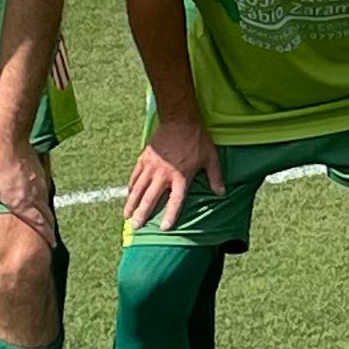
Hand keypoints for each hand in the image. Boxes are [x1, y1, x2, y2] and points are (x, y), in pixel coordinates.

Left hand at [0, 137, 58, 242]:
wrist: (9, 138)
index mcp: (20, 202)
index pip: (38, 223)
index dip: (46, 235)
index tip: (52, 245)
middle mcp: (33, 195)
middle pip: (46, 216)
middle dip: (49, 228)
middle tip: (51, 239)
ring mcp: (38, 183)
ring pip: (46, 203)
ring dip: (47, 214)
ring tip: (46, 221)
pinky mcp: (38, 172)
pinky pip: (44, 190)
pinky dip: (43, 199)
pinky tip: (39, 198)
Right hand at [126, 115, 224, 234]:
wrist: (179, 120)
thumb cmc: (197, 139)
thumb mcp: (210, 157)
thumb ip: (215, 177)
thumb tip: (222, 193)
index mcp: (181, 176)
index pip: (175, 201)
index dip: (170, 215)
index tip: (164, 228)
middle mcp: (164, 174)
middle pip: (151, 198)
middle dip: (142, 214)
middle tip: (136, 226)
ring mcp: (151, 166)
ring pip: (138, 189)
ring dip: (132, 203)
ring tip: (126, 216)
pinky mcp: (144, 158)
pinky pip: (135, 176)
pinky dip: (131, 187)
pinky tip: (128, 195)